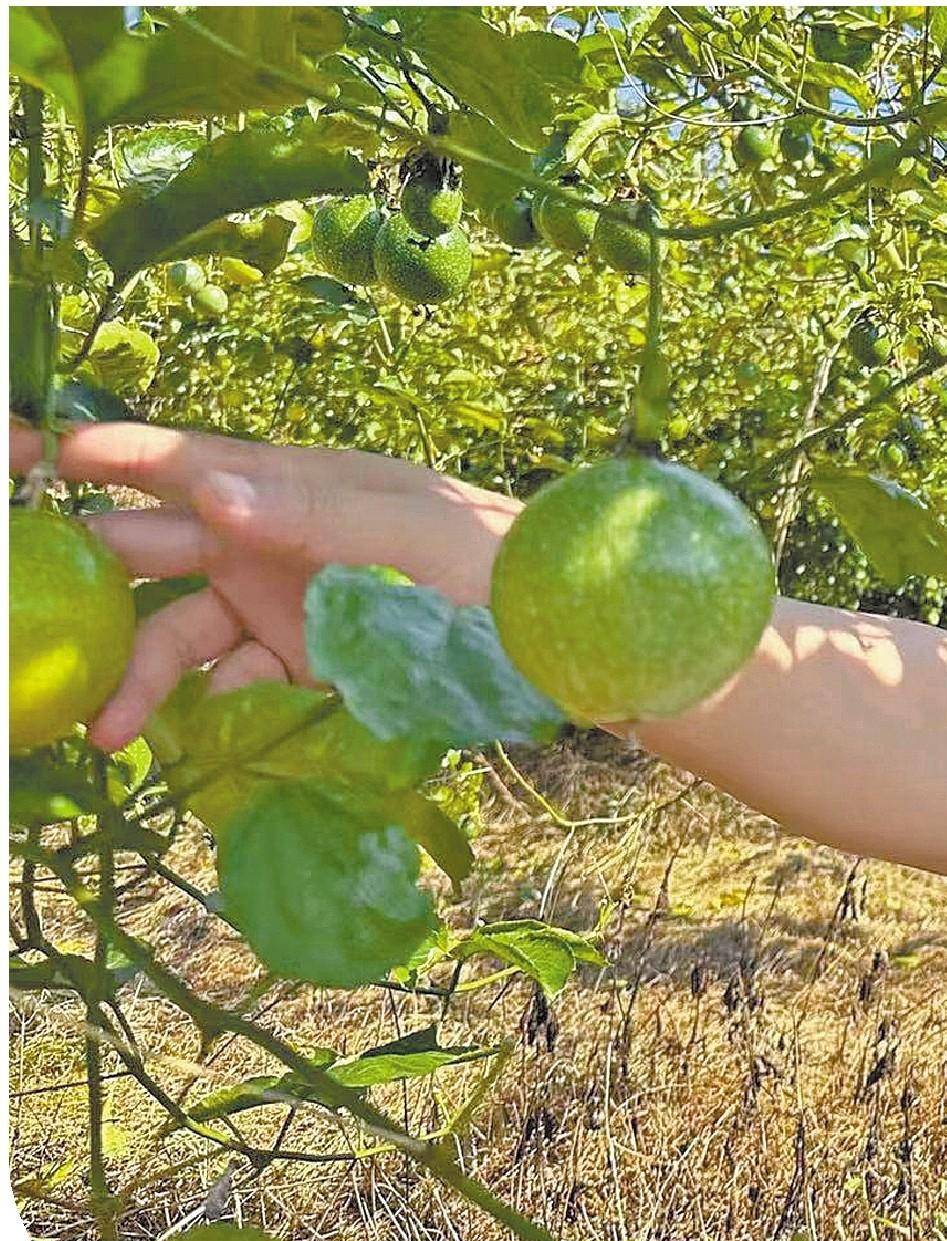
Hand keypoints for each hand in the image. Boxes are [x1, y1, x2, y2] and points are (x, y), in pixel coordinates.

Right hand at [9, 419, 521, 751]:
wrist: (558, 639)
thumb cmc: (493, 559)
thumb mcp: (408, 528)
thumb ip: (309, 510)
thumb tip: (207, 489)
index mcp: (291, 488)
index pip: (181, 465)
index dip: (105, 456)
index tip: (26, 453)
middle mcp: (272, 545)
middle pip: (157, 554)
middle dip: (86, 575)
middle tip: (20, 615)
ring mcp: (288, 611)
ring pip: (185, 638)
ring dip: (139, 677)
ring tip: (105, 732)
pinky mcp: (310, 672)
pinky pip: (239, 691)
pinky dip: (211, 715)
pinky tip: (185, 747)